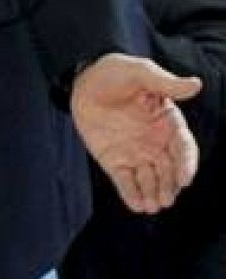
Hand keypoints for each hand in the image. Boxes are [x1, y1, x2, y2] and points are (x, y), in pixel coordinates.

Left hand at [70, 52, 202, 213]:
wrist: (82, 81)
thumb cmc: (115, 73)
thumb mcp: (140, 73)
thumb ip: (165, 83)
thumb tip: (195, 84)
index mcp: (168, 124)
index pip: (184, 148)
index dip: (186, 164)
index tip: (184, 178)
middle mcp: (156, 143)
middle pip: (169, 170)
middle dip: (170, 186)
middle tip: (166, 199)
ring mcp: (136, 154)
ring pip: (150, 179)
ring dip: (153, 194)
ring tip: (153, 206)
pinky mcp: (115, 160)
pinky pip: (126, 181)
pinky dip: (131, 194)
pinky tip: (136, 206)